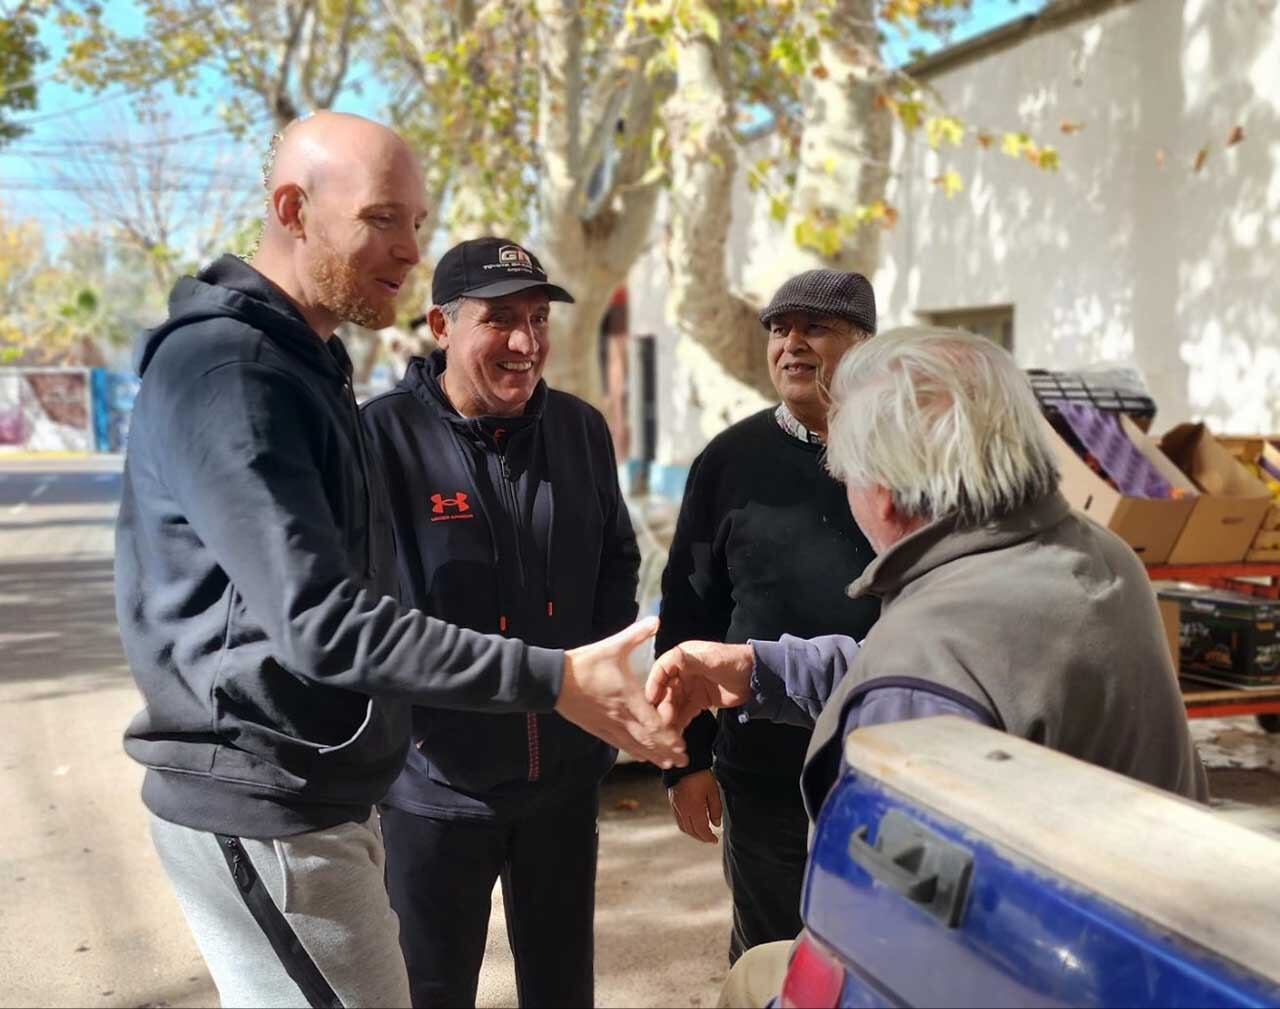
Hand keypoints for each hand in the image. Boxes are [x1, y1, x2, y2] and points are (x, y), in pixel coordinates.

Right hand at [558, 617, 687, 769]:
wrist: (554, 680)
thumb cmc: (584, 664)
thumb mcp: (612, 646)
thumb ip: (636, 635)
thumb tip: (656, 619)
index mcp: (628, 697)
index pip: (652, 724)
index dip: (668, 737)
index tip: (682, 744)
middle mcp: (620, 716)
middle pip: (647, 740)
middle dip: (667, 751)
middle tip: (683, 760)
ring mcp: (608, 725)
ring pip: (634, 746)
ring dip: (653, 756)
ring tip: (669, 765)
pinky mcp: (598, 729)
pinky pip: (620, 745)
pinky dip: (634, 752)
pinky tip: (644, 758)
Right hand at [645, 640, 753, 731]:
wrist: (756, 677)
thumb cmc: (733, 662)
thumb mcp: (710, 658)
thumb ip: (689, 659)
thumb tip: (671, 658)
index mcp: (682, 657)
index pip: (661, 670)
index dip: (654, 684)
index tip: (650, 699)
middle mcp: (682, 672)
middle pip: (666, 690)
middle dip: (663, 705)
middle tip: (663, 721)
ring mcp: (689, 688)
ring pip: (673, 704)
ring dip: (669, 717)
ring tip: (669, 732)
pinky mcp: (697, 702)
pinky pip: (684, 713)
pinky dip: (679, 723)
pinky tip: (676, 735)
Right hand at [668, 769, 722, 843]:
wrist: (685, 764)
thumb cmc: (701, 776)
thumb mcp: (713, 791)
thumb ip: (715, 809)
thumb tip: (716, 824)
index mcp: (694, 808)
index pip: (701, 830)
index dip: (708, 838)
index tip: (714, 840)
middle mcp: (683, 810)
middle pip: (691, 831)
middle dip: (701, 837)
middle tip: (709, 839)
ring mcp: (676, 807)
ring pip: (683, 827)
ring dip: (693, 833)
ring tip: (701, 833)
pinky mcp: (672, 803)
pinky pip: (679, 820)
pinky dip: (686, 826)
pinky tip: (692, 823)